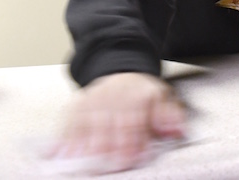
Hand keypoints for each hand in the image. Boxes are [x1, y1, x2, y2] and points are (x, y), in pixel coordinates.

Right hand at [55, 72, 185, 171]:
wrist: (121, 71)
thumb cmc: (142, 93)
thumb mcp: (163, 98)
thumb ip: (170, 117)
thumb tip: (177, 130)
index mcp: (138, 96)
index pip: (133, 121)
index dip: (131, 141)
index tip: (131, 158)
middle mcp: (114, 96)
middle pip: (109, 124)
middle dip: (107, 146)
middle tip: (106, 167)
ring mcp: (94, 99)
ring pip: (88, 123)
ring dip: (84, 145)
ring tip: (82, 163)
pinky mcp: (78, 104)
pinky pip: (70, 121)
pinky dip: (65, 138)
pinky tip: (61, 154)